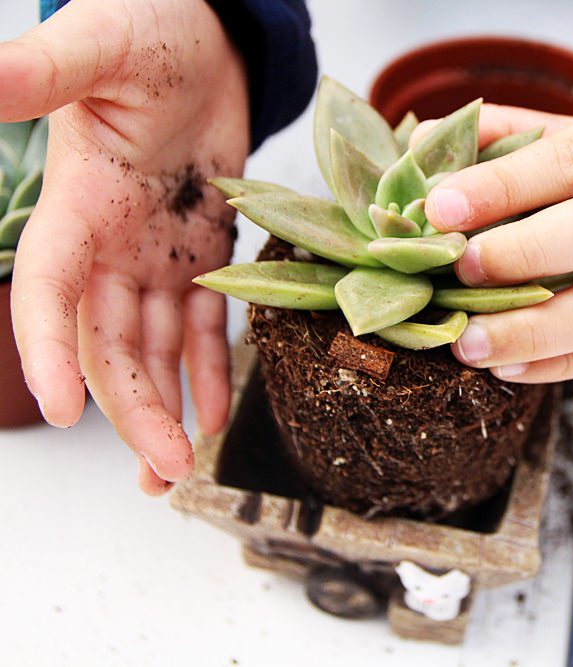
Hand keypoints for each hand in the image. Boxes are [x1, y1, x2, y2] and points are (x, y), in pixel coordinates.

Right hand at [2, 0, 249, 493]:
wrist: (207, 35)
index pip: (48, 289)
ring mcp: (157, 250)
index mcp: (76, 204)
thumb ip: (37, 75)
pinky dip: (208, 364)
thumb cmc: (149, 27)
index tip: (62, 413)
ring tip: (184, 463)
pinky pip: (203, 319)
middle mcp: (110, 241)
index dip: (43, 348)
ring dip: (166, 403)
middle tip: (161, 470)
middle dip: (129, 407)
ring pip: (152, 344)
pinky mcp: (203, 247)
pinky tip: (215, 410)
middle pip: (106, 340)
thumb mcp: (96, 49)